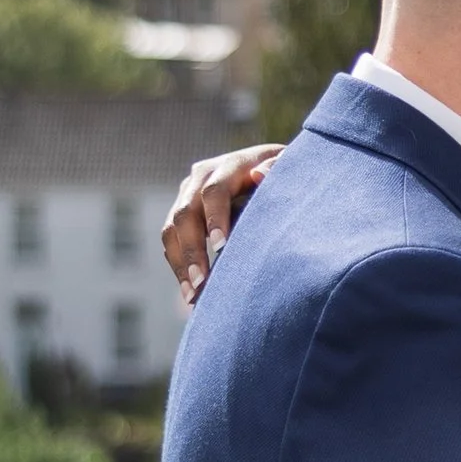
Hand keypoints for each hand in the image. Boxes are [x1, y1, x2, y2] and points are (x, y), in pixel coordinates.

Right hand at [161, 144, 281, 301]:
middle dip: (192, 250)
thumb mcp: (288, 170)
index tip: (221, 248)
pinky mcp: (182, 215)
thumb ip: (278, 170)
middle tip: (202, 282)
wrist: (270, 173)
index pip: (214, 191)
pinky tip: (190, 293)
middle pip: (186, 213)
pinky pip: (171, 243)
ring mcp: (188, 195)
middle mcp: (201, 177)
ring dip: (181, 264)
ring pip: (171, 230)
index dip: (215, 219)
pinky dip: (179, 267)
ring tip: (193, 295)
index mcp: (230, 166)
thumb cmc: (285, 178)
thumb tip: (258, 176)